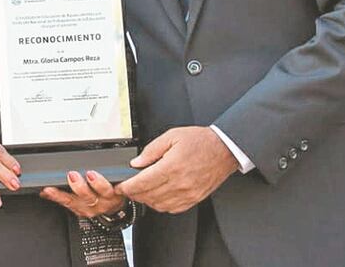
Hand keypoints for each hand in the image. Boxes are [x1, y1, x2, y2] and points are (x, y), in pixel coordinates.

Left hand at [40, 170, 126, 218]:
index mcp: (111, 193)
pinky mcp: (80, 212)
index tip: (90, 174)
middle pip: (89, 196)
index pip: (106, 188)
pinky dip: (55, 198)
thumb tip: (101, 152)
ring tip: (51, 189)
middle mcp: (100, 203)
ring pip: (73, 203)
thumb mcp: (117, 178)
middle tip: (71, 175)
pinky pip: (66, 205)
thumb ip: (109, 169)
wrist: (113, 205)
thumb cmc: (113, 187)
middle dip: (79, 186)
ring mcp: (89, 209)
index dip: (98, 182)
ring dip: (61, 195)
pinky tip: (47, 193)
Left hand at [115, 126, 237, 213]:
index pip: (142, 183)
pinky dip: (161, 205)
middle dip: (133, 194)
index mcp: (172, 167)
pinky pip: (172, 209)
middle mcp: (179, 183)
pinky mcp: (194, 199)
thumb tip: (136, 162)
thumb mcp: (172, 136)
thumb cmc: (200, 141)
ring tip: (141, 190)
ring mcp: (187, 194)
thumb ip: (151, 150)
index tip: (120, 186)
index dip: (127, 187)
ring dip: (146, 200)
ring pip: (158, 205)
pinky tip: (157, 196)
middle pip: (148, 196)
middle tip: (127, 188)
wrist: (224, 150)